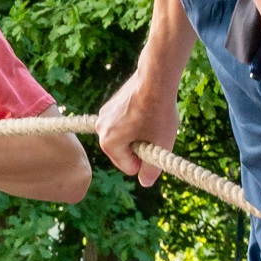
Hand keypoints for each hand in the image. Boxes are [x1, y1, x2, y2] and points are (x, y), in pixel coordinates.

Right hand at [97, 70, 181, 184]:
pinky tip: (146, 111)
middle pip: (123, 153)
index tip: (155, 144)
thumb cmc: (159, 112)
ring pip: (123, 138)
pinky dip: (133, 123)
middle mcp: (100, 130)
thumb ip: (151, 169)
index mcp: (108, 143)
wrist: (156, 78)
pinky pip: (122, 124)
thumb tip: (145, 183)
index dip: (146, 160)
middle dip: (139, 148)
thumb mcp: (160, 146)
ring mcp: (103, 116)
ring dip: (137, 135)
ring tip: (151, 120)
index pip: (129, 167)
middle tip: (155, 132)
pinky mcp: (109, 105)